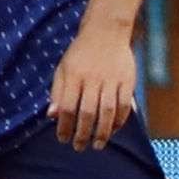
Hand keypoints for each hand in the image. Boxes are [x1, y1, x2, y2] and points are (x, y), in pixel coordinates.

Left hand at [47, 27, 135, 150]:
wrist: (106, 31)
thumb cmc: (81, 53)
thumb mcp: (63, 68)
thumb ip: (57, 92)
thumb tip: (51, 116)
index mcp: (73, 75)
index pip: (67, 107)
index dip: (64, 126)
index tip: (62, 138)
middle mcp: (92, 78)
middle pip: (87, 112)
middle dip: (82, 134)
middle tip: (79, 147)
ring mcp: (111, 79)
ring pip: (107, 111)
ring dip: (102, 132)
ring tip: (98, 145)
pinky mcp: (127, 80)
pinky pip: (124, 105)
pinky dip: (120, 120)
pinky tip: (113, 130)